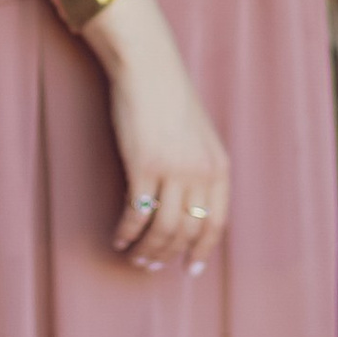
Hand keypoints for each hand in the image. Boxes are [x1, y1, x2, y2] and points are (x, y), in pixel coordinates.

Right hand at [84, 0, 231, 275]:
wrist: (148, 68)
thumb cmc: (169, 99)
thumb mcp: (198, 137)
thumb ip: (199, 170)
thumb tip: (187, 208)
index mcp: (219, 166)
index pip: (216, 223)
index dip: (202, 250)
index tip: (190, 269)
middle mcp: (201, 172)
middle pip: (187, 232)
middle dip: (168, 255)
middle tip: (150, 266)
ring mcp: (173, 171)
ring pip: (162, 230)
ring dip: (146, 250)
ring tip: (134, 257)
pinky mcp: (144, 167)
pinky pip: (135, 215)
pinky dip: (126, 233)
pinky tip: (118, 238)